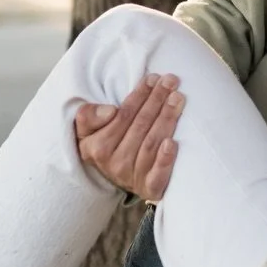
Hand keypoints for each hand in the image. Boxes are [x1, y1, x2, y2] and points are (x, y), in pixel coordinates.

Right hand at [75, 74, 182, 202]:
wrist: (118, 181)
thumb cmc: (106, 146)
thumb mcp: (88, 131)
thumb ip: (88, 116)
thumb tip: (110, 111)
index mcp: (97, 147)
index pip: (123, 115)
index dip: (139, 95)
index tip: (153, 78)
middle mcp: (114, 163)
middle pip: (140, 125)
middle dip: (157, 100)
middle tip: (172, 81)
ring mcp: (133, 177)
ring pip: (151, 143)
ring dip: (166, 119)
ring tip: (178, 98)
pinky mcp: (150, 189)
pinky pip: (157, 176)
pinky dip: (165, 160)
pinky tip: (173, 143)